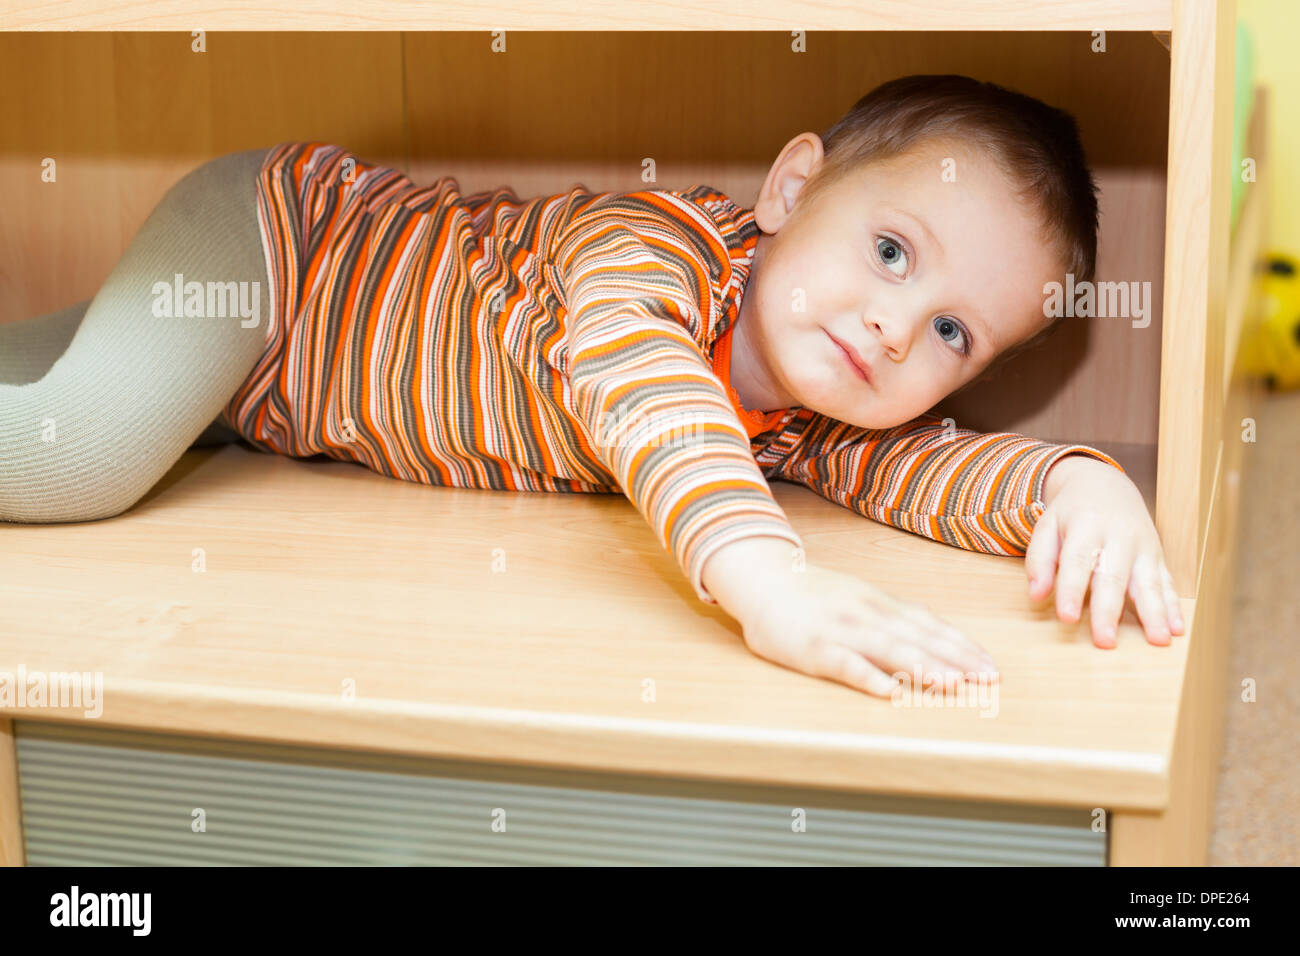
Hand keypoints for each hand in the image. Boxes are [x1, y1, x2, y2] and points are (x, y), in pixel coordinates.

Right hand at [735, 562, 998, 698]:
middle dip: (956, 659)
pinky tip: (889, 692)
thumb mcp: (858, 597)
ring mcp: (841, 630)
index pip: (930, 625)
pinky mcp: (814, 648)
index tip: (990, 665)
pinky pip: (845, 664)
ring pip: (889, 649)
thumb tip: (933, 634)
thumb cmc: (811, 594)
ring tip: (952, 685)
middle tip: (987, 679)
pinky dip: (869, 677)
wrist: (762, 578)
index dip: (962, 645)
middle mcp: (867, 614)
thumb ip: (892, 616)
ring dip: (923, 666)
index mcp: (880, 604)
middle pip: (919, 638)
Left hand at [1026, 455, 1185, 647]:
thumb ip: (1039, 559)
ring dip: (1154, 613)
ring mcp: (1143, 546)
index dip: (1071, 590)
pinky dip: (1173, 606)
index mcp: (1087, 525)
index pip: (1078, 561)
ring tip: (1157, 640)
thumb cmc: (1072, 512)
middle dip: (1109, 610)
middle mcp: (1119, 535)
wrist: (1107, 484)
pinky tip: (1176, 628)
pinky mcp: (1158, 556)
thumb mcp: (1047, 525)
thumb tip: (1036, 595)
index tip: (1067, 618)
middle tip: (1105, 641)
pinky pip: (1167, 582)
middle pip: (1114, 576)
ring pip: (1149, 581)